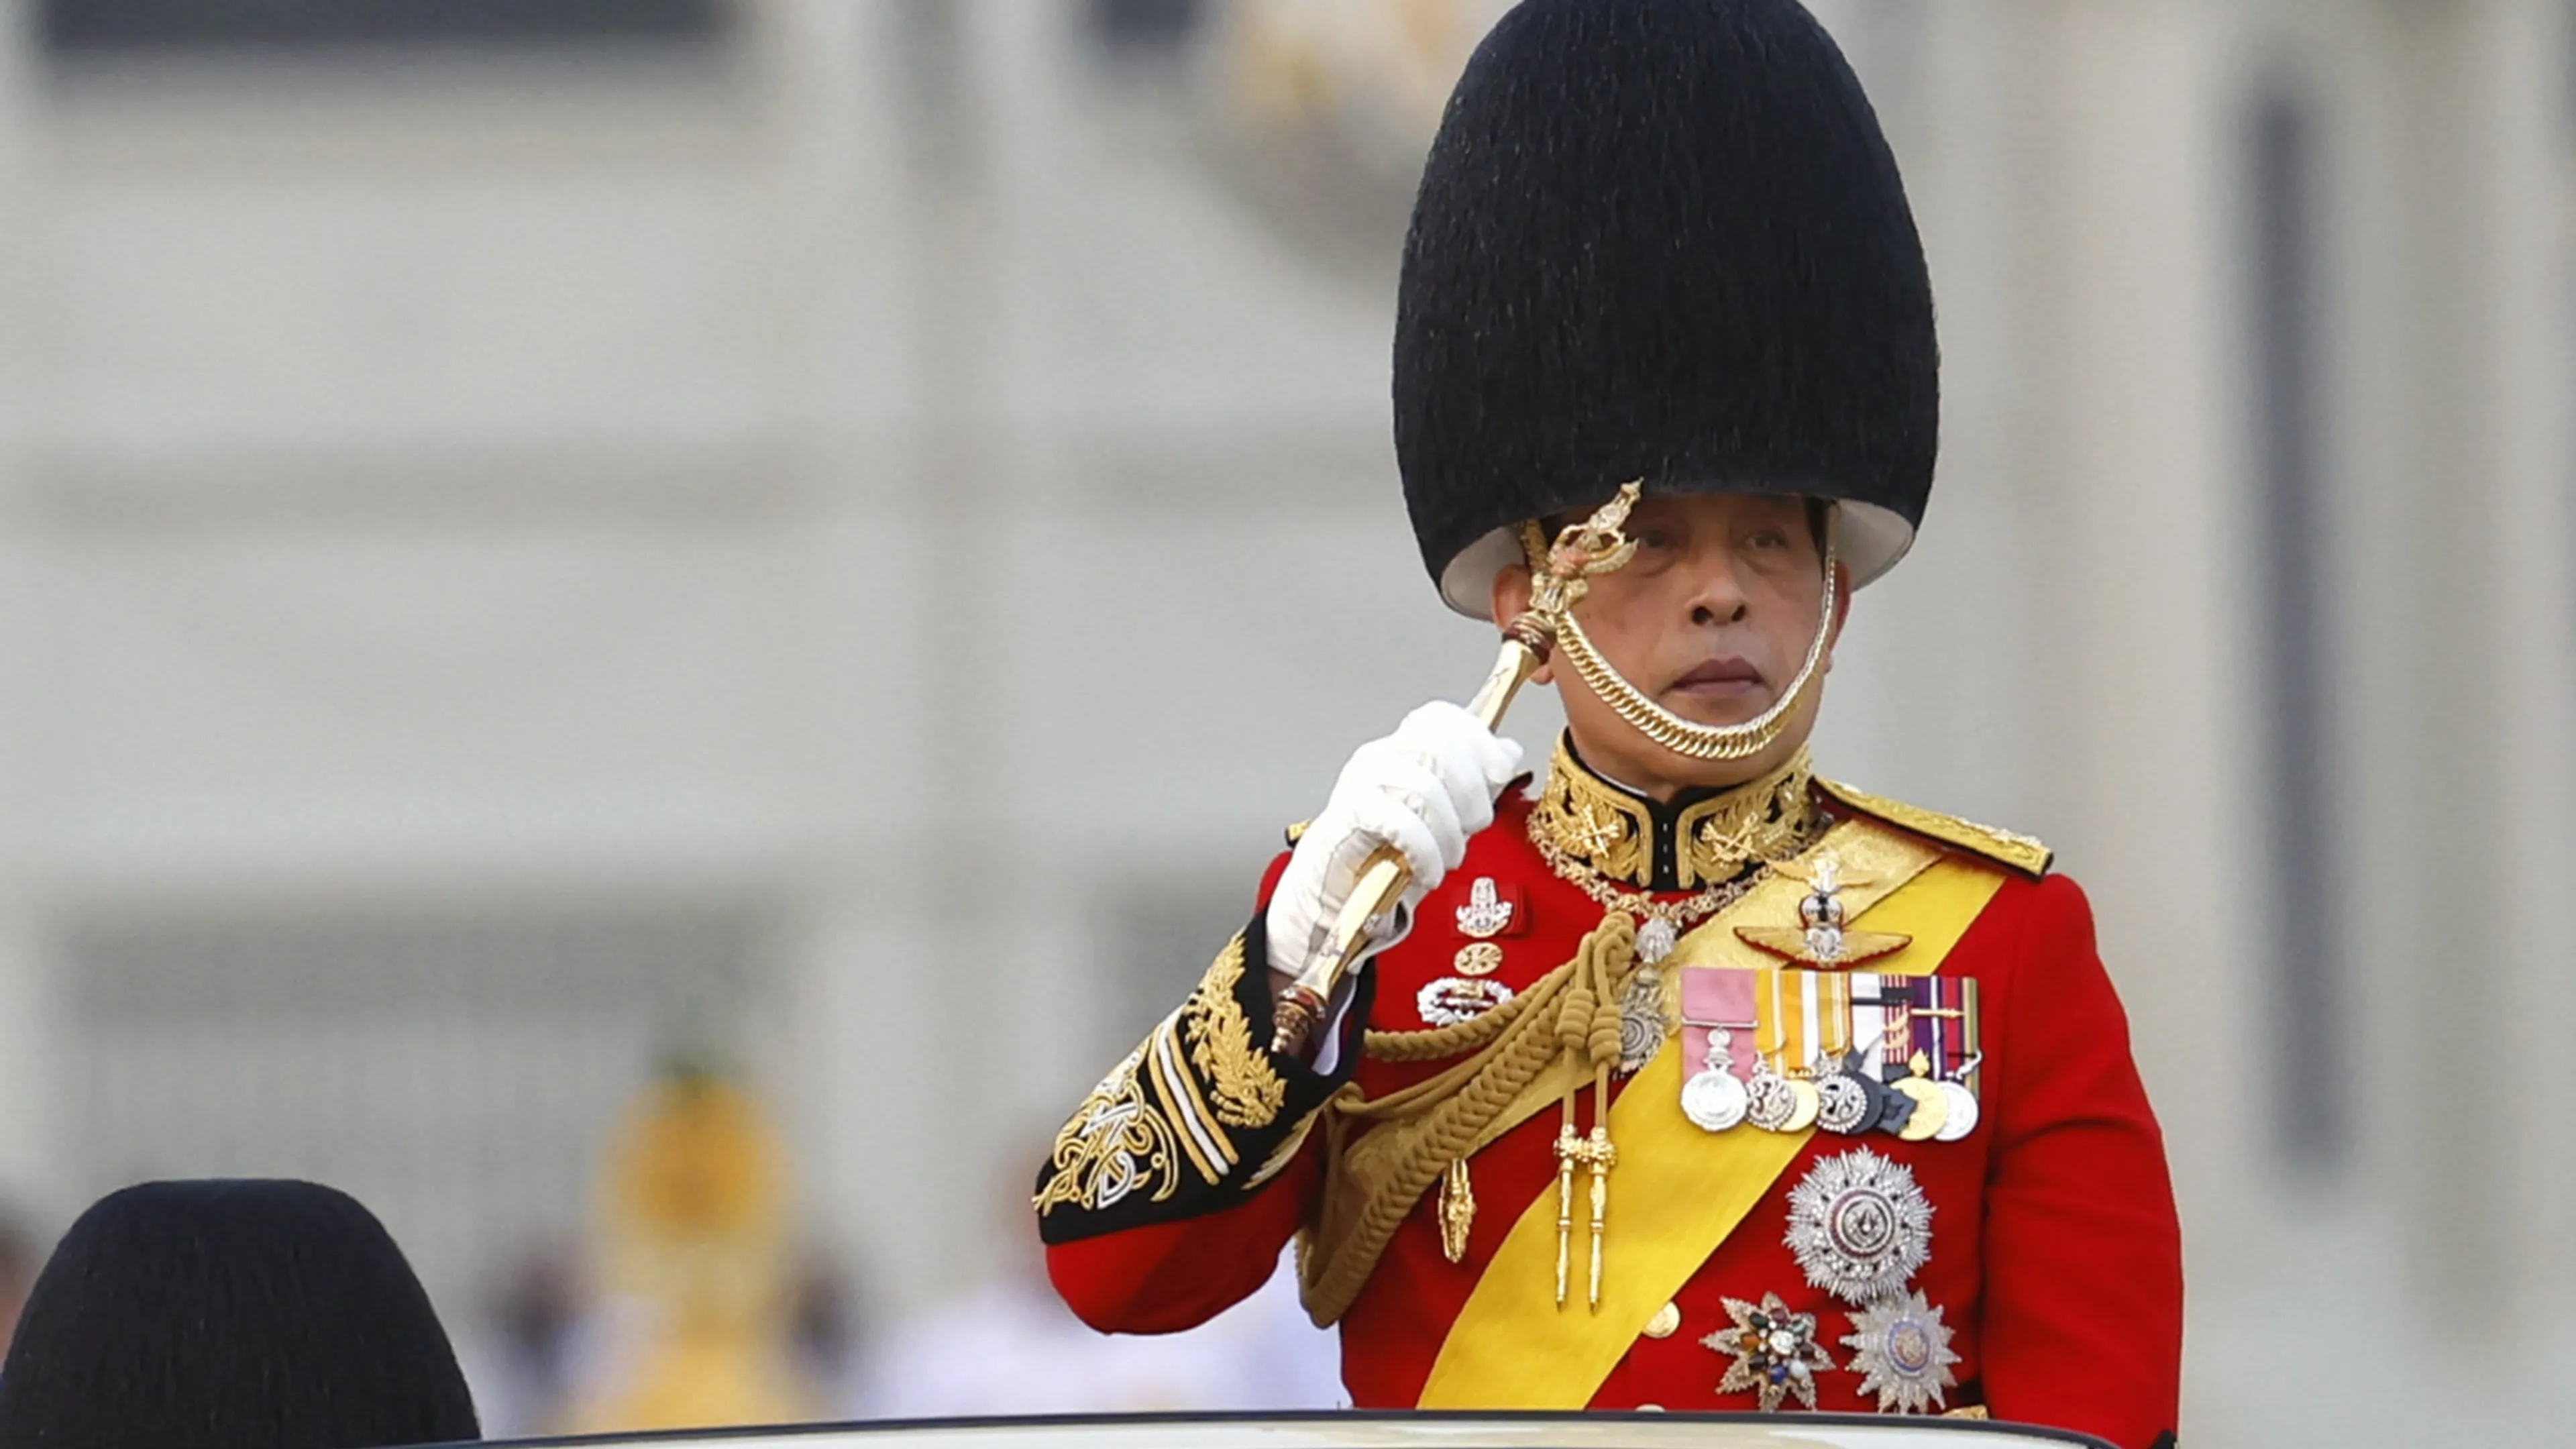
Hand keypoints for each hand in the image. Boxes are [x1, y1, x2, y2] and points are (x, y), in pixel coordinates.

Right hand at [1264, 703, 1524, 980]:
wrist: (1334, 894)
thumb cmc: (1387, 855)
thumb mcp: (1442, 819)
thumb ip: (1474, 784)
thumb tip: (1508, 750)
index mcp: (1403, 749)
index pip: (1442, 718)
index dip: (1479, 740)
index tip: (1501, 774)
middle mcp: (1381, 756)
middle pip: (1439, 744)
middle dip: (1472, 790)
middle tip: (1475, 827)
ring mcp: (1362, 781)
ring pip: (1424, 786)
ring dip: (1450, 832)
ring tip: (1451, 860)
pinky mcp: (1350, 814)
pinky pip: (1400, 821)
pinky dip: (1425, 851)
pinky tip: (1428, 871)